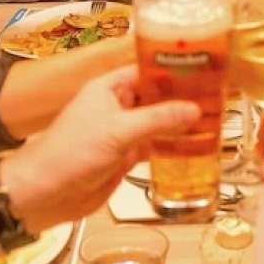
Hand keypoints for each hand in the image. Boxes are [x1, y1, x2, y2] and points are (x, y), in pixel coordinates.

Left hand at [2, 66, 200, 229]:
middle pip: (155, 97)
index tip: (204, 70)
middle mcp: (117, 106)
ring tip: (214, 121)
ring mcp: (121, 133)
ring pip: (157, 123)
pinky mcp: (125, 157)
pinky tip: (195, 147)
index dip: (173, 70)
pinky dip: (171, 148)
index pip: (147, 71)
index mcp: (109, 88)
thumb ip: (157, 120)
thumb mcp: (118, 131)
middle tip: (217, 97)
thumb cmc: (72, 152)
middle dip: (182, 99)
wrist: (46, 193)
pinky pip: (154, 147)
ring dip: (180, 125)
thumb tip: (194, 109)